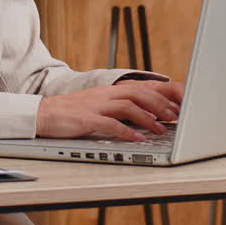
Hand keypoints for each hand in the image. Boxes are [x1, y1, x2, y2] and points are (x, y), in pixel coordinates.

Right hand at [36, 80, 184, 141]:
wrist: (43, 113)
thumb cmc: (73, 112)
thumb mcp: (100, 104)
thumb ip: (122, 106)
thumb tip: (147, 113)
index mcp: (111, 90)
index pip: (144, 85)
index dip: (165, 90)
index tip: (182, 99)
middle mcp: (106, 94)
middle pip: (140, 93)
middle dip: (162, 103)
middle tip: (178, 115)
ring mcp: (96, 105)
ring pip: (129, 106)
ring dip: (149, 118)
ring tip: (162, 130)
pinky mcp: (87, 119)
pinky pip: (110, 125)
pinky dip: (127, 132)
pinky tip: (138, 139)